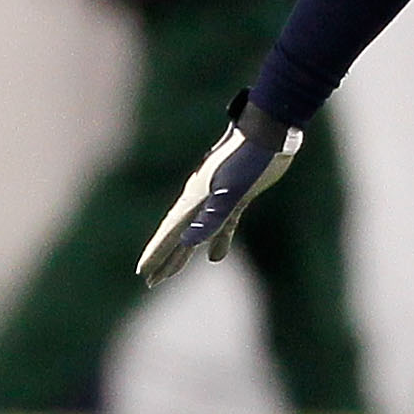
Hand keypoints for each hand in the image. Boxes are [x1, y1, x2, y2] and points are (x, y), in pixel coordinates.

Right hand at [137, 103, 301, 284]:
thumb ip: (211, 218)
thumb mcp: (232, 192)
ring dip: (184, 253)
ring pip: (196, 232)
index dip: (156, 252)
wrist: (270, 132)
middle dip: (165, 259)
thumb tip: (188, 241)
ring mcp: (218, 198)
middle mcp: (202, 199)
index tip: (143, 272)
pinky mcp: (237, 197)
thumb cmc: (251, 159)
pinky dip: (216, 240)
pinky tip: (214, 257)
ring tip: (171, 274)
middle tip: (151, 281)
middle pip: (178, 236)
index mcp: (196, 199)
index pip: (170, 232)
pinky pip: (221, 225)